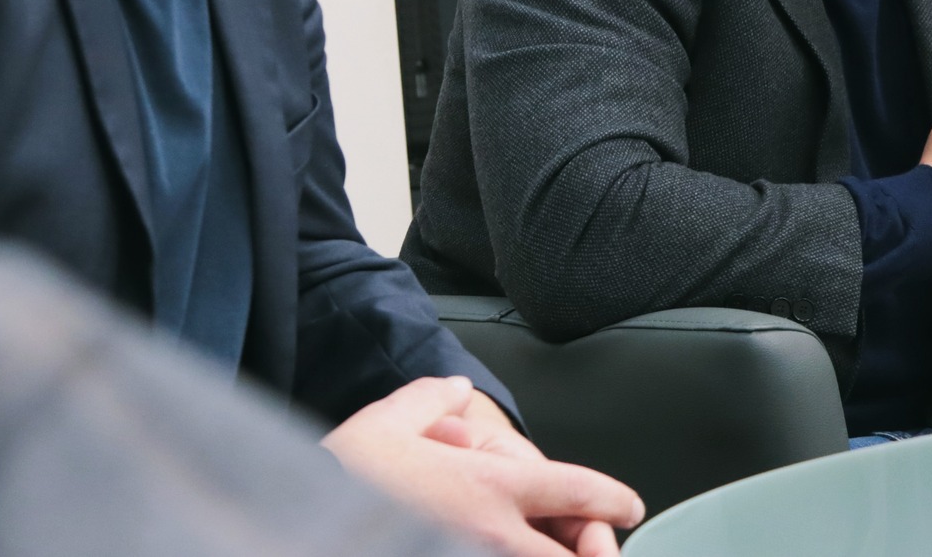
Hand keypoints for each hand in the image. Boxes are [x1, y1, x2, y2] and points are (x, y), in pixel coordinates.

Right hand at [322, 377, 643, 556]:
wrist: (303, 527)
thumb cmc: (342, 479)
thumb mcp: (386, 422)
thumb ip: (429, 401)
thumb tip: (452, 391)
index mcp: (487, 489)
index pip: (577, 492)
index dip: (613, 499)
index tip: (628, 507)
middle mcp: (493, 539)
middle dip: (597, 552)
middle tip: (593, 543)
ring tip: (545, 543)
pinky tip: (496, 545)